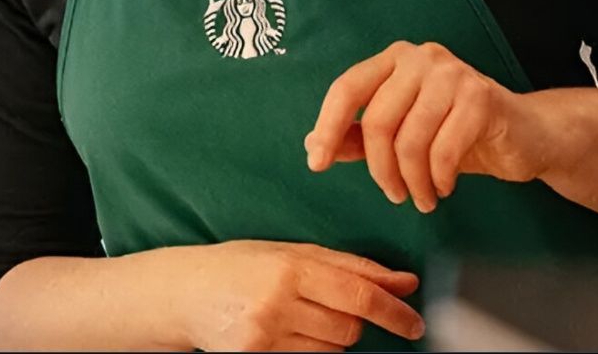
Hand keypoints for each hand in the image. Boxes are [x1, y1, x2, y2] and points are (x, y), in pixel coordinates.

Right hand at [157, 240, 421, 350]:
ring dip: (330, 338)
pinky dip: (310, 350)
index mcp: (289, 267)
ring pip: (331, 349)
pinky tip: (287, 333)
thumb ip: (351, 266)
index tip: (414, 322)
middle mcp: (276, 302)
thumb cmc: (240, 265)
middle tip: (325, 307)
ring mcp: (264, 336)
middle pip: (348, 328)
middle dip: (351, 320)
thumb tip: (405, 282)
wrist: (182, 292)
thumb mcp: (292, 253)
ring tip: (298, 317)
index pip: (358, 295)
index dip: (393, 312)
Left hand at [306, 41, 571, 212]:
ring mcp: (452, 74)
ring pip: (409, 140)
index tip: (317, 164)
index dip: (327, 127)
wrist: (526, 133)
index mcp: (394, 59)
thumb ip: (359, 136)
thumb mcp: (403, 134)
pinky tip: (444, 187)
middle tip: (393, 194)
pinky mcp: (481, 97)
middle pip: (376, 120)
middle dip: (380, 169)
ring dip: (412, 181)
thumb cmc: (458, 132)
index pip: (346, 88)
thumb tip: (314, 147)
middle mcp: (420, 57)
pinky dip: (438, 179)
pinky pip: (443, 150)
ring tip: (422, 198)